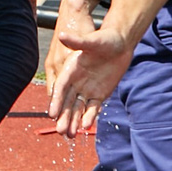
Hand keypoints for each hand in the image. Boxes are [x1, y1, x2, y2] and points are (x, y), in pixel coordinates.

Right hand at [49, 15, 136, 137]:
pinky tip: (86, 127)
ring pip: (78, 108)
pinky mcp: (99, 94)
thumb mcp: (92, 40)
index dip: (56, 101)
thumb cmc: (105, 39)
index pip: (61, 88)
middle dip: (64, 117)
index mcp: (70, 69)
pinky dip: (89, 117)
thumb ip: (77, 41)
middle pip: (67, 102)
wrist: (120, 43)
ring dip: (73, 121)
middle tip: (60, 131)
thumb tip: (61, 35)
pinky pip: (92, 108)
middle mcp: (76, 81)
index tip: (51, 113)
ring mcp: (87, 89)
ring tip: (69, 136)